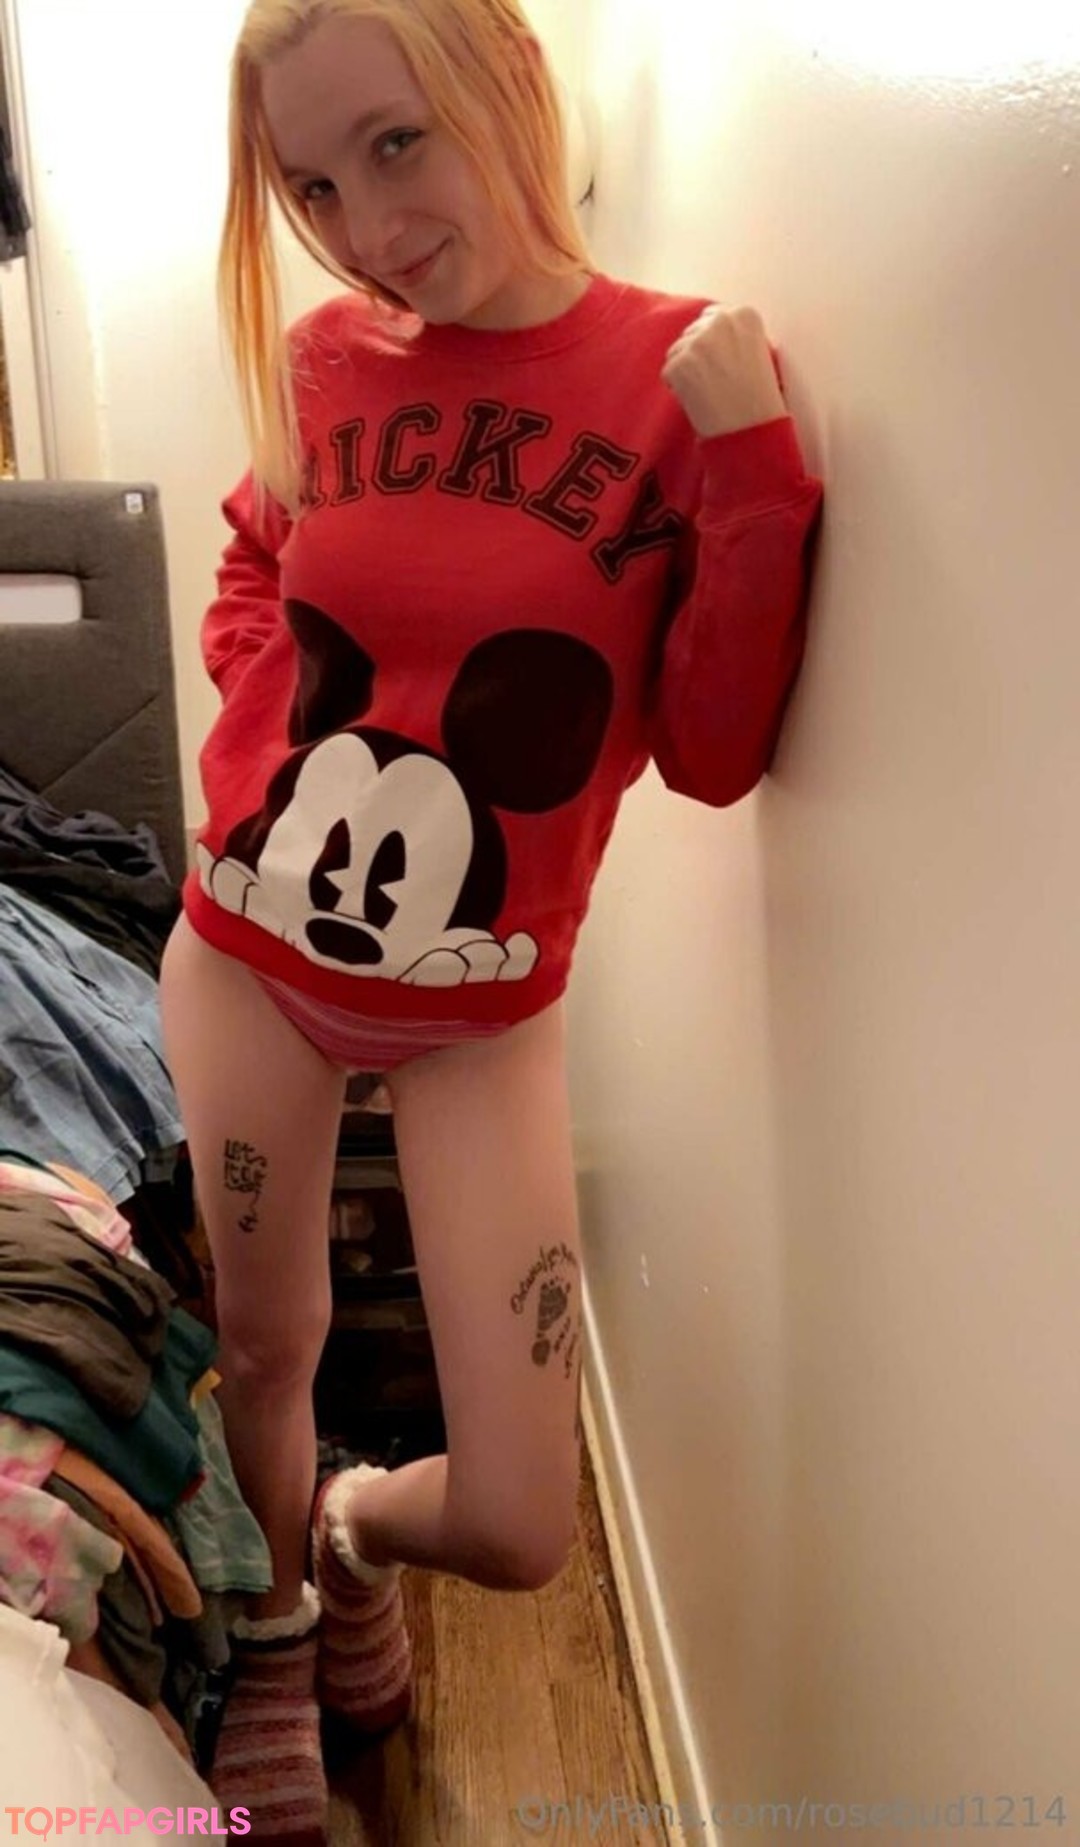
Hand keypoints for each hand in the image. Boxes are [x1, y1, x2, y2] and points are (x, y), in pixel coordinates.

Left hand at [661, 304, 786, 438]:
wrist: (751, 428)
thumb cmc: (759, 397)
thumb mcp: (760, 352)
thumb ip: (736, 333)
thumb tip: (711, 328)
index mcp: (744, 315)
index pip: (712, 316)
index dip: (713, 342)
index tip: (722, 361)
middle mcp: (720, 321)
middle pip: (693, 331)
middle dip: (697, 354)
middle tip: (714, 380)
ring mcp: (697, 342)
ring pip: (677, 349)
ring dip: (685, 369)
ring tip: (707, 391)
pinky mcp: (679, 363)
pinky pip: (668, 371)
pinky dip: (676, 386)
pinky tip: (697, 399)